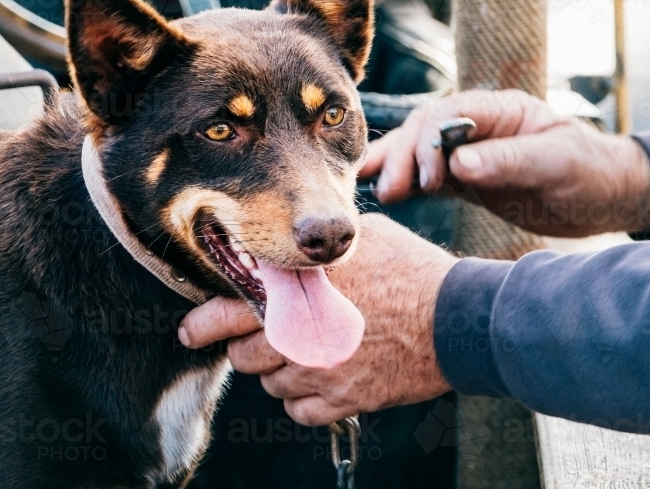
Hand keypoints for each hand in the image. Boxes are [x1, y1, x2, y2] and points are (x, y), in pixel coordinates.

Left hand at [178, 214, 456, 425]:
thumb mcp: (360, 239)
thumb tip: (291, 247)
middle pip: (243, 354)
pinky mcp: (345, 399)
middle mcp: (304, 332)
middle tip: (259, 338)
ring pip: (270, 384)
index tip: (191, 329)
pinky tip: (322, 379)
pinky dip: (303, 399)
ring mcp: (323, 370)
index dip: (203, 323)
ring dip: (278, 371)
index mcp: (302, 289)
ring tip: (305, 353)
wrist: (458, 317)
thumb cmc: (411, 270)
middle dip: (245, 346)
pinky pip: (299, 411)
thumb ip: (316, 249)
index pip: (231, 308)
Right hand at [359, 89, 649, 236]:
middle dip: (403, 157)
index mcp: (501, 110)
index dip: (429, 141)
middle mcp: (479, 126)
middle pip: (424, 131)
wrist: (611, 198)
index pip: (448, 113)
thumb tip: (458, 163)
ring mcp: (470, 152)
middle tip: (387, 191)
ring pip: (419, 152)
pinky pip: (428, 178)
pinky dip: (406, 184)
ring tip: (369, 189)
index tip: (430, 179)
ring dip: (395, 169)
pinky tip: (383, 193)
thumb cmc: (594, 172)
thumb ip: (509, 160)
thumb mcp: (559, 162)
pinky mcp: (467, 180)